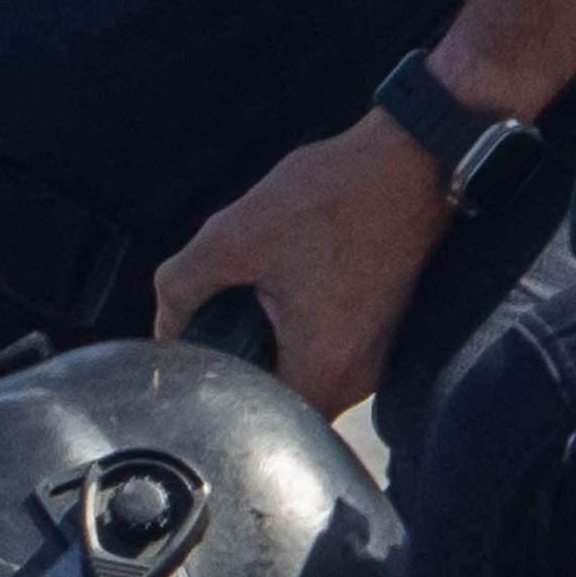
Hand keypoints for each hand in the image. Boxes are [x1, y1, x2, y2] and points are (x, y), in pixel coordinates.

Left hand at [149, 108, 453, 423]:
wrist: (410, 157)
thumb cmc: (334, 193)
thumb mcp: (233, 235)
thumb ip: (181, 287)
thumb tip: (164, 327)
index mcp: (323, 371)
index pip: (254, 419)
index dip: (217, 393)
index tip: (198, 358)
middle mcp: (359, 379)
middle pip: (281, 404)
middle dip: (244, 369)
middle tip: (221, 324)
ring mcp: (378, 358)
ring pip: (306, 377)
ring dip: (274, 349)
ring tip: (259, 301)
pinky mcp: (385, 333)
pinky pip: (330, 351)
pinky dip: (303, 331)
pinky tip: (293, 289)